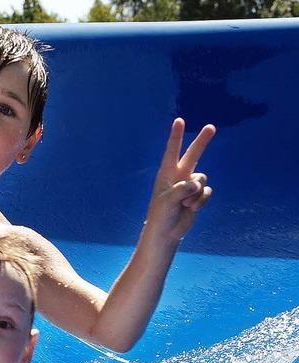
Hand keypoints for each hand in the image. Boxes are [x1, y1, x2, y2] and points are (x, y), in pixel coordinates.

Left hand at [145, 118, 214, 241]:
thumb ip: (181, 189)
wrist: (167, 232)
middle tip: (211, 126)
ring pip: (203, 179)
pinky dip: (201, 201)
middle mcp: (179, 176)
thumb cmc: (160, 215)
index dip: (176, 136)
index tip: (179, 121)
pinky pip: (207, 192)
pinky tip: (191, 209)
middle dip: (202, 141)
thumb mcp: (167, 201)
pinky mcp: (197, 196)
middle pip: (193, 154)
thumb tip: (196, 184)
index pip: (172, 151)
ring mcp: (189, 185)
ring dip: (196, 194)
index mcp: (166, 173)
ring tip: (184, 204)